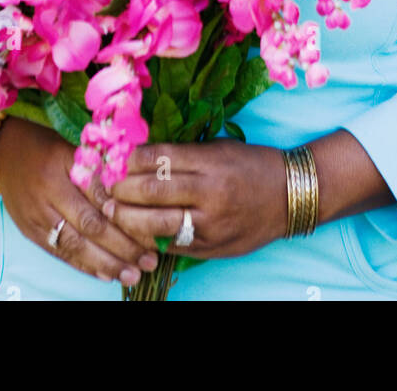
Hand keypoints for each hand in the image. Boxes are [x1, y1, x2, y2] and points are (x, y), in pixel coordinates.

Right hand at [0, 116, 160, 286]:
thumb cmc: (43, 144)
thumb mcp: (70, 144)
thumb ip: (98, 165)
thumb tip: (135, 186)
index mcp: (62, 164)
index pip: (99, 195)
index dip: (126, 214)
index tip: (152, 229)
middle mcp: (48, 193)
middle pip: (89, 225)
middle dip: (122, 246)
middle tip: (149, 260)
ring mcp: (37, 215)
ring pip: (75, 245)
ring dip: (106, 263)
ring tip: (132, 275)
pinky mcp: (29, 231)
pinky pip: (59, 253)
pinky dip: (84, 266)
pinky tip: (105, 275)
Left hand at [99, 139, 288, 259]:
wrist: (290, 196)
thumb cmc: (250, 165)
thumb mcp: (218, 148)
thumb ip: (184, 154)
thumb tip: (140, 155)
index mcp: (211, 162)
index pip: (160, 158)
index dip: (132, 159)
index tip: (116, 158)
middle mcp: (210, 193)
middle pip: (153, 191)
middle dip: (123, 189)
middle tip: (107, 186)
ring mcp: (212, 224)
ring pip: (158, 223)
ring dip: (128, 218)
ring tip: (112, 211)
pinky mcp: (213, 248)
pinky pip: (172, 245)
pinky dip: (150, 238)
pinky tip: (135, 232)